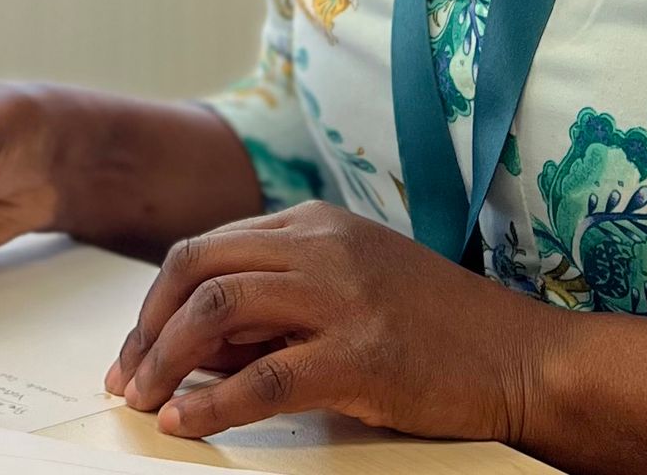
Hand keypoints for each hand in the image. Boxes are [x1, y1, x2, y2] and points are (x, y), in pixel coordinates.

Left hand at [103, 202, 559, 443]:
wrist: (521, 356)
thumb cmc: (434, 330)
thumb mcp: (349, 287)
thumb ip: (275, 305)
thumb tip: (193, 345)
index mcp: (312, 223)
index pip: (207, 248)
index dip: (157, 300)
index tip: (134, 346)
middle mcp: (319, 246)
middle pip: (197, 268)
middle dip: (146, 325)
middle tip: (125, 375)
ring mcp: (340, 296)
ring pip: (218, 310)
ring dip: (166, 359)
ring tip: (143, 400)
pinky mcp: (360, 354)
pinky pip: (264, 377)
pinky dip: (212, 403)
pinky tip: (187, 423)